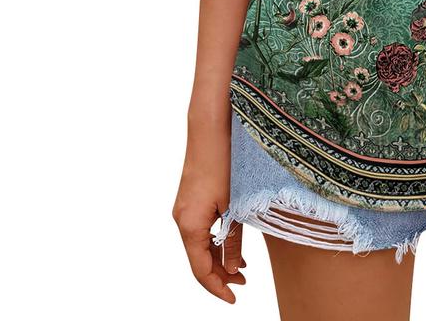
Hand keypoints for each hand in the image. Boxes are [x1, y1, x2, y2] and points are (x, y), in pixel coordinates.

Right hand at [172, 119, 245, 303]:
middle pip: (198, 259)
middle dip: (219, 274)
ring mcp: (184, 209)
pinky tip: (231, 242)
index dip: (217, 287)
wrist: (211, 128)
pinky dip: (214, 240)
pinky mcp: (190, 199)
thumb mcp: (235, 204)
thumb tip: (234, 267)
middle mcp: (181, 219)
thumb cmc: (224, 162)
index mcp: (189, 225)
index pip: (200, 269)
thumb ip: (234, 238)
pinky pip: (199, 229)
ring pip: (198, 245)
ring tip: (241, 267)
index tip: (234, 297)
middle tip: (243, 282)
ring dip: (217, 257)